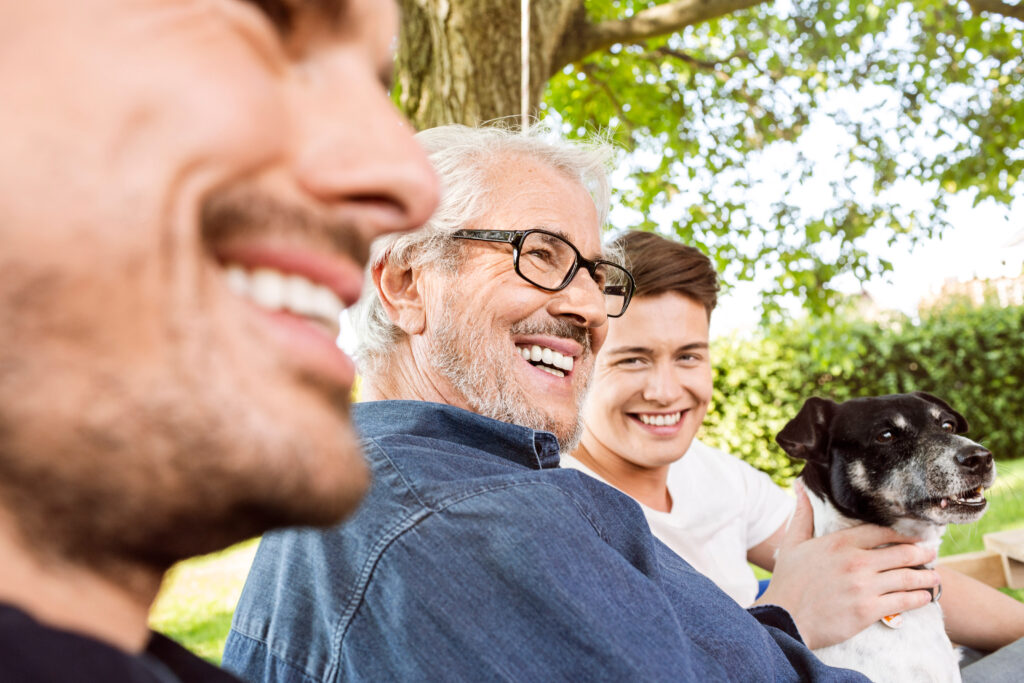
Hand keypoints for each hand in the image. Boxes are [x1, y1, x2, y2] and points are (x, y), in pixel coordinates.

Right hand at [754, 482, 940, 649]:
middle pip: (901, 553)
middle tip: (932, 553)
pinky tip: (925, 596)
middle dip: (921, 552)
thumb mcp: (792, 543)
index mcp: (839, 543)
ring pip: (907, 577)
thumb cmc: (788, 581)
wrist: (784, 619)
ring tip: (935, 576)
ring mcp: (864, 587)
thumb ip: (802, 514)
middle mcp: (855, 562)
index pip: (881, 531)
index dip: (903, 534)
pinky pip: (903, 601)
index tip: (915, 535)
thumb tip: (800, 486)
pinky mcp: (868, 610)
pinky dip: (918, 598)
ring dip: (926, 576)